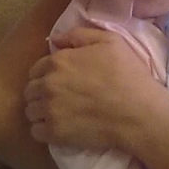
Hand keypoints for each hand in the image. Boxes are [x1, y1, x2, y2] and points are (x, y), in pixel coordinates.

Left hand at [24, 27, 160, 151]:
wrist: (138, 111)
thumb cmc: (127, 73)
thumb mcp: (109, 41)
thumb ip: (78, 35)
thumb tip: (55, 40)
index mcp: (58, 61)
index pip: (36, 68)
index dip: (46, 74)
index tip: (58, 80)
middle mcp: (48, 84)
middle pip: (30, 90)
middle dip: (40, 92)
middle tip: (57, 97)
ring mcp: (50, 110)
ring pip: (30, 111)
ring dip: (40, 111)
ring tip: (57, 113)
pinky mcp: (55, 133)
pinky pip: (35, 132)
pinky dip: (43, 130)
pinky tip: (58, 127)